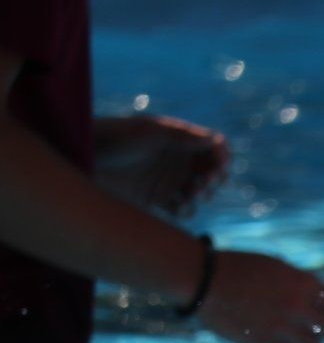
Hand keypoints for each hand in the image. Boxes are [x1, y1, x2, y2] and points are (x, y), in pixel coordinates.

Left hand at [94, 116, 229, 215]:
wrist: (82, 158)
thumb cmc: (115, 138)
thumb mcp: (149, 132)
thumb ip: (183, 137)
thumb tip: (216, 140)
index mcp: (178, 139)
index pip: (213, 147)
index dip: (222, 157)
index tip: (219, 166)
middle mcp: (177, 159)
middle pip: (212, 172)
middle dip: (214, 179)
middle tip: (203, 183)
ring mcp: (168, 180)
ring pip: (201, 192)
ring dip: (202, 196)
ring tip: (190, 195)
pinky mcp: (157, 199)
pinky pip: (184, 209)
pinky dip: (187, 210)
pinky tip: (179, 207)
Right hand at [198, 252, 323, 342]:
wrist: (203, 281)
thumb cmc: (236, 268)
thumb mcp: (273, 266)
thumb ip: (297, 282)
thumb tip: (314, 298)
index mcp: (302, 283)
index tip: (323, 312)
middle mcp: (297, 307)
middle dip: (322, 329)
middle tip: (310, 328)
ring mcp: (281, 327)